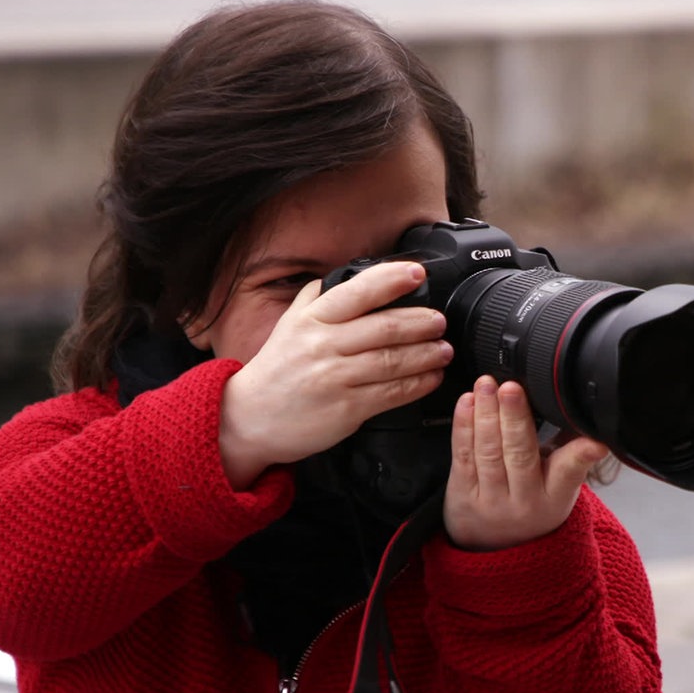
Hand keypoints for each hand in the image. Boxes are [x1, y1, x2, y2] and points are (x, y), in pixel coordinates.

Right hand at [219, 262, 452, 488]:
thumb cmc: (276, 370)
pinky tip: (432, 377)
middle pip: (385, 328)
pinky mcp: (347, 408)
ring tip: (443, 349)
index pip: (357, 292)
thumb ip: (315, 299)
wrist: (250, 418)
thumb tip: (344, 275)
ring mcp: (335, 378)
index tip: (417, 274)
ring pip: (393, 360)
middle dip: (422, 322)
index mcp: (312, 320)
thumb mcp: (288, 325)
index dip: (391, 280)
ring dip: (427, 354)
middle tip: (439, 321)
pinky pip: (392, 393)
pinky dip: (418, 384)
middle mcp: (323, 345)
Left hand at [444, 375, 608, 550]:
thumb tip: (585, 412)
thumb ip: (571, 451)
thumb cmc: (532, 505)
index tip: (594, 440)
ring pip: (489, 452)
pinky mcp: (462, 494)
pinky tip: (467, 403)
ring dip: (486, 414)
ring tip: (486, 386)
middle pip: (520, 454)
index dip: (581, 454)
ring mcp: (490, 500)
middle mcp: (523, 501)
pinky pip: (463, 456)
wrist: (494, 548)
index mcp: (555, 497)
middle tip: (511, 387)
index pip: (569, 472)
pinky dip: (464, 426)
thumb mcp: (560, 486)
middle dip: (515, 418)